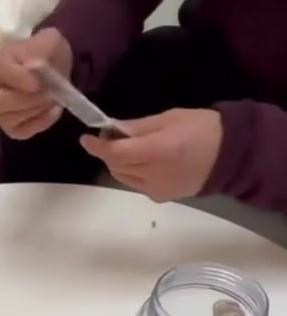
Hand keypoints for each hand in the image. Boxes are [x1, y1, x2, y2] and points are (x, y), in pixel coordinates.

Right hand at [0, 28, 72, 138]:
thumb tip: (35, 67)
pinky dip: (40, 123)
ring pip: (8, 119)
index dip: (18, 78)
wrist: (53, 68)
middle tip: (47, 94)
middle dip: (25, 100)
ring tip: (52, 99)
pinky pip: (21, 132)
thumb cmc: (47, 53)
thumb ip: (44, 48)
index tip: (38, 81)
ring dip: (36, 111)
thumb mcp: (50, 41)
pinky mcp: (11, 126)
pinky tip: (52, 111)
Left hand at [81, 108, 222, 201]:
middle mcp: (153, 174)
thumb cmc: (201, 128)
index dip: (97, 146)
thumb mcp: (169, 118)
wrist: (230, 156)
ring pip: (122, 177)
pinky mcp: (161, 197)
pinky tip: (144, 162)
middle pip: (115, 166)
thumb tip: (112, 131)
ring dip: (119, 163)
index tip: (86, 138)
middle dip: (109, 152)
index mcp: (157, 151)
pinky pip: (136, 184)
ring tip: (130, 149)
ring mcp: (156, 189)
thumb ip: (138, 127)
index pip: (115, 153)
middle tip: (115, 137)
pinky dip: (132, 172)